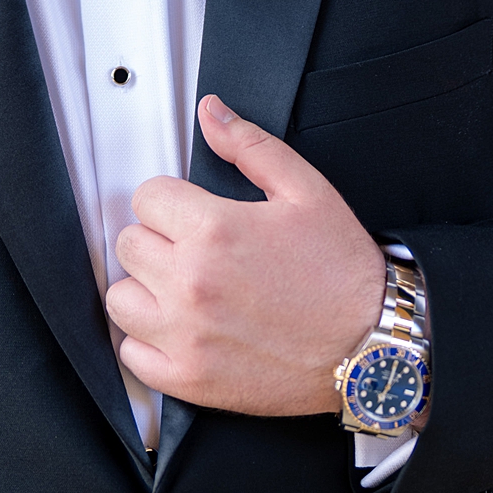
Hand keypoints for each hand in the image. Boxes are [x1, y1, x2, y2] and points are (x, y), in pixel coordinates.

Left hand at [104, 95, 385, 415]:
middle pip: (128, 243)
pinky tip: (182, 329)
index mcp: (214, 231)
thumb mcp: (306, 191)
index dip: (171, 200)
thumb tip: (211, 113)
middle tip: (193, 250)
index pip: (146, 196)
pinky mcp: (189, 379)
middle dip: (158, 240)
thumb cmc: (344, 274)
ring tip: (181, 289)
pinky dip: (149, 343)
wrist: (372, 347)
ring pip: (120, 299)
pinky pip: (132, 355)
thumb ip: (250, 145)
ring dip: (145, 290)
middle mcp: (191, 283)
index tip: (191, 215)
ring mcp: (186, 335)